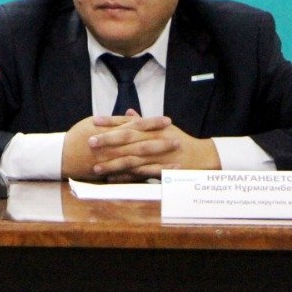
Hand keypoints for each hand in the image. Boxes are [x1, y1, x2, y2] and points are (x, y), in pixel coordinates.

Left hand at [65, 111, 221, 180]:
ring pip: (131, 158)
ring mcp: (157, 156)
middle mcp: (153, 140)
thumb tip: (128, 111)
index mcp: (152, 128)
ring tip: (96, 167)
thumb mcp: (162, 128)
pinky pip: (141, 174)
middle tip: (89, 142)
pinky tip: (114, 179)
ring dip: (113, 163)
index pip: (128, 122)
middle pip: (127, 139)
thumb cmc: (180, 140)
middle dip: (107, 140)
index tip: (93, 121)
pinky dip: (127, 177)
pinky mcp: (160, 171)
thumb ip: (143, 121)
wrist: (202, 156)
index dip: (110, 121)